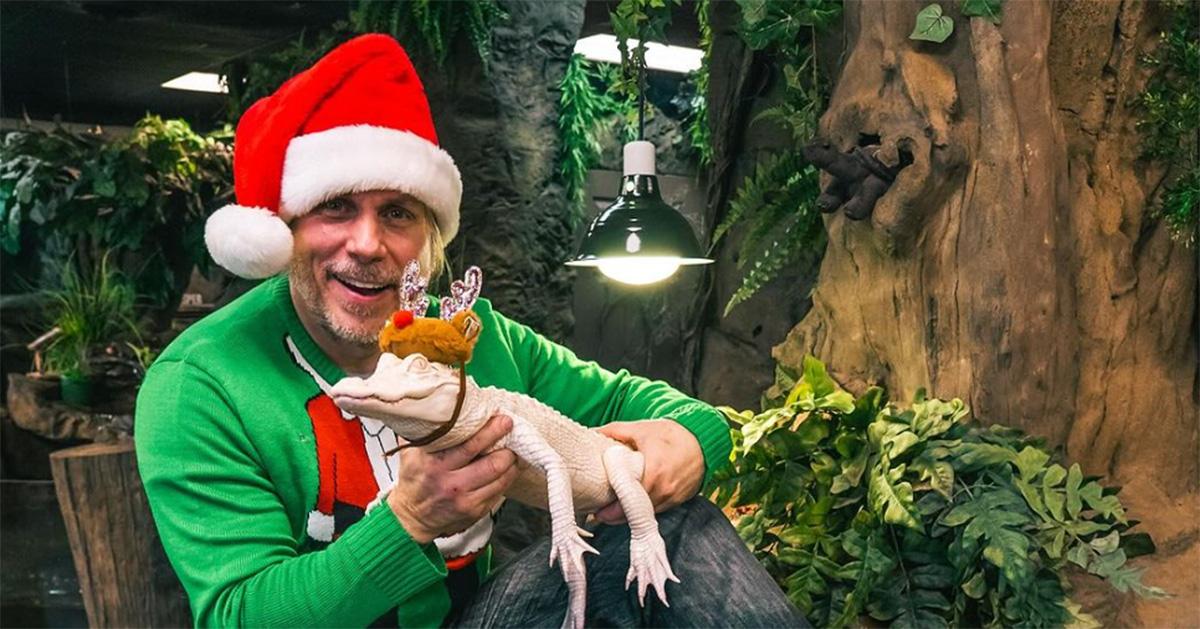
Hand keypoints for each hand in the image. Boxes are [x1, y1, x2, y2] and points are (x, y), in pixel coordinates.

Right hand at [387, 414, 517, 543]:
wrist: (412, 517)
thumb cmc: (415, 479)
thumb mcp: (411, 453)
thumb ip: (423, 431)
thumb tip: (436, 402)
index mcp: (434, 465)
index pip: (469, 445)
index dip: (490, 431)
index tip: (501, 419)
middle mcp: (450, 483)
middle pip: (491, 463)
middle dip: (506, 445)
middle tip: (511, 430)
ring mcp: (464, 499)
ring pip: (499, 477)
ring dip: (511, 461)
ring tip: (512, 449)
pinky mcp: (475, 511)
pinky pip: (499, 491)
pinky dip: (507, 477)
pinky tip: (507, 468)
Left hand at [593, 419, 703, 524]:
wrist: (701, 440)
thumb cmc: (671, 434)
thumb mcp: (640, 429)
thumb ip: (614, 431)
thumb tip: (592, 432)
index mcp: (654, 472)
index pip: (629, 499)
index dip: (611, 509)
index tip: (598, 511)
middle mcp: (665, 489)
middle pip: (636, 511)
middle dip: (617, 515)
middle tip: (600, 514)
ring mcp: (673, 497)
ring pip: (647, 514)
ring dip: (631, 515)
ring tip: (613, 512)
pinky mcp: (679, 500)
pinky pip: (657, 510)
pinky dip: (645, 510)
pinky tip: (634, 507)